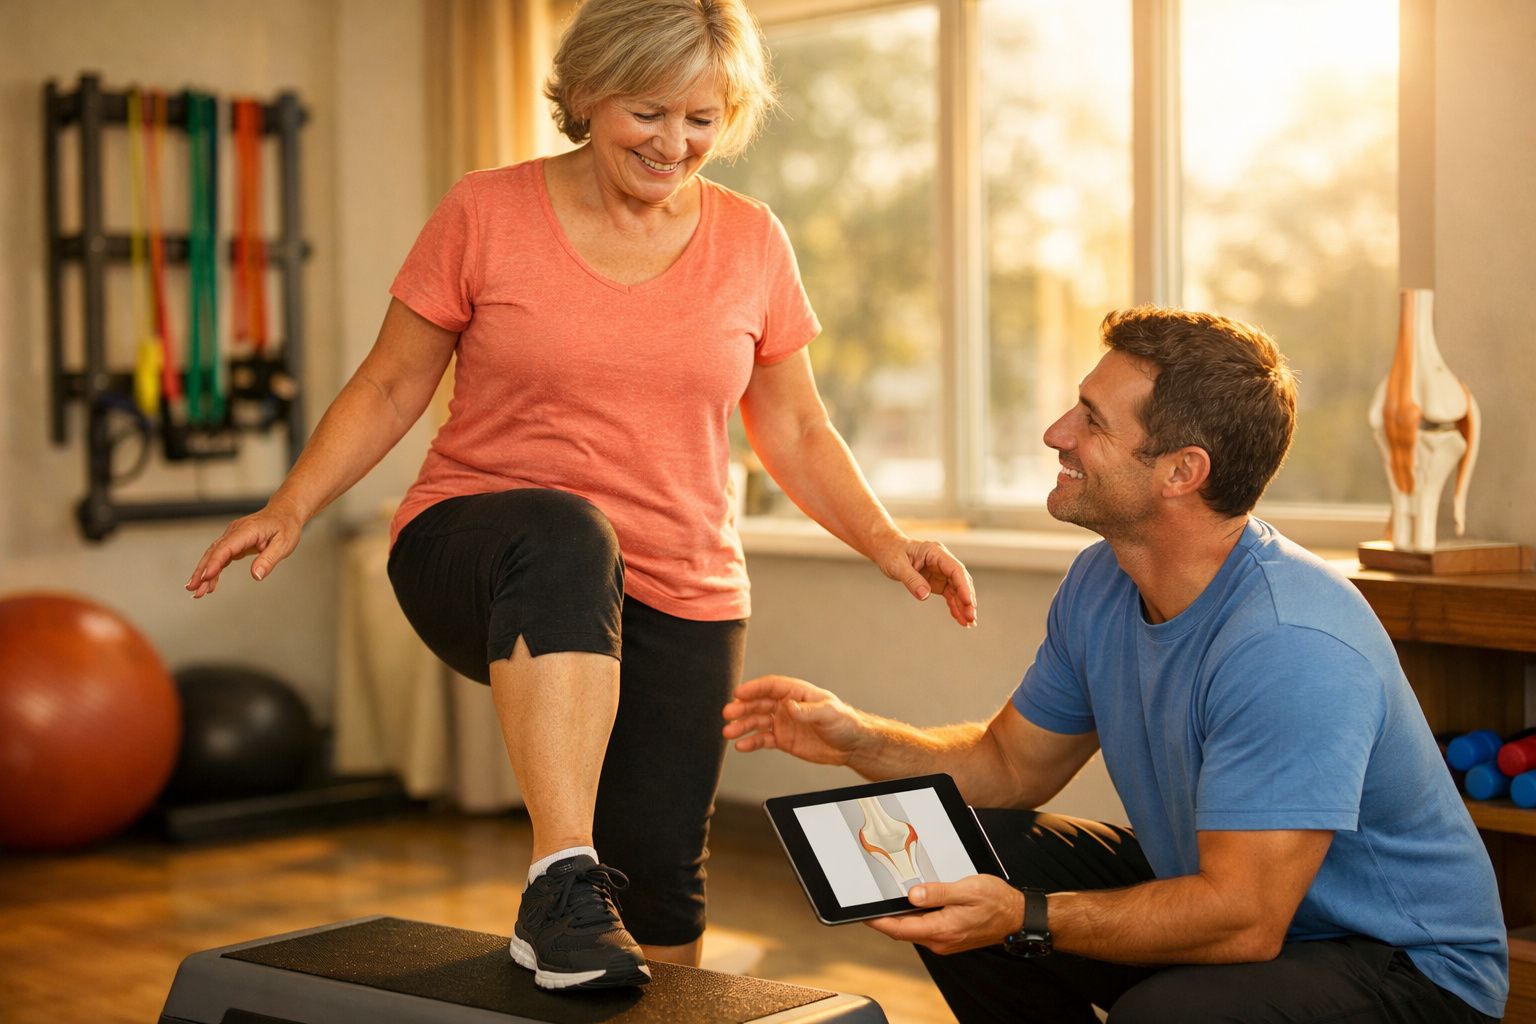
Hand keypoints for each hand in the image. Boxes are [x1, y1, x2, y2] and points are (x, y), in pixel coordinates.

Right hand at [184, 499, 303, 597]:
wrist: (285, 511)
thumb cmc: (286, 526)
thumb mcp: (284, 544)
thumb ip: (268, 560)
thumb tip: (256, 576)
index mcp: (247, 530)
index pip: (226, 547)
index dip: (214, 563)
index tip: (205, 577)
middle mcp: (235, 531)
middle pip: (214, 552)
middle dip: (202, 571)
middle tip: (194, 589)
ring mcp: (233, 536)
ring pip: (214, 555)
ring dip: (204, 573)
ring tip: (197, 591)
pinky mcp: (233, 541)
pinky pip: (220, 556)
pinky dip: (213, 569)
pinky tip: (209, 583)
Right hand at [721, 674, 863, 765]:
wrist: (851, 746)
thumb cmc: (845, 723)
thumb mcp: (829, 713)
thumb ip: (807, 710)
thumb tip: (789, 706)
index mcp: (797, 693)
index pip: (771, 686)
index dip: (754, 688)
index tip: (739, 693)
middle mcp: (787, 706)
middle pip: (759, 703)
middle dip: (742, 708)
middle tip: (728, 714)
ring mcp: (783, 722)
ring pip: (757, 721)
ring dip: (742, 726)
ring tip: (729, 732)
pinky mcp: (783, 740)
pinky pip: (762, 739)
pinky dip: (750, 742)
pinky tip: (741, 745)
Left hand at [864, 875, 1023, 954]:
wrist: (1016, 917)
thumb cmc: (996, 902)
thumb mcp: (967, 890)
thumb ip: (938, 893)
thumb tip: (912, 896)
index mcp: (942, 929)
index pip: (900, 929)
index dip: (879, 922)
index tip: (863, 913)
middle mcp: (940, 940)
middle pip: (903, 930)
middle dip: (886, 918)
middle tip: (872, 900)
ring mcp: (944, 941)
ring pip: (914, 929)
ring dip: (901, 916)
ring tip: (891, 898)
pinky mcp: (949, 937)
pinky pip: (925, 928)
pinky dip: (915, 917)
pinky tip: (915, 903)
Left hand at [878, 537, 976, 627]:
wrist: (886, 548)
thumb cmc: (891, 552)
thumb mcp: (897, 565)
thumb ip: (912, 579)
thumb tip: (924, 595)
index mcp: (936, 552)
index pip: (955, 570)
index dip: (963, 586)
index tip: (968, 602)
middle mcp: (942, 562)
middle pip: (961, 581)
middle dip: (967, 600)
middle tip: (971, 618)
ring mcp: (941, 572)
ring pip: (958, 590)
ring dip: (963, 606)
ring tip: (968, 623)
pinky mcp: (938, 581)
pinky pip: (950, 595)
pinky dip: (955, 606)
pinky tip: (959, 619)